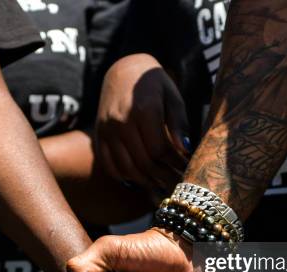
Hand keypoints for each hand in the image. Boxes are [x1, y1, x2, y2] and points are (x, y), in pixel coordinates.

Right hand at [96, 53, 190, 192]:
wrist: (123, 70)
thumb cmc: (154, 84)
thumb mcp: (172, 97)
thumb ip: (178, 123)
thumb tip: (185, 150)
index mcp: (142, 109)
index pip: (159, 149)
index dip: (175, 164)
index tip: (187, 170)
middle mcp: (121, 121)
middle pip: (143, 162)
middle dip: (163, 177)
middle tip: (177, 184)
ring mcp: (107, 130)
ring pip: (126, 168)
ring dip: (146, 182)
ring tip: (161, 187)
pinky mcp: (99, 136)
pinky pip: (109, 165)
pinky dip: (124, 178)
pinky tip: (139, 182)